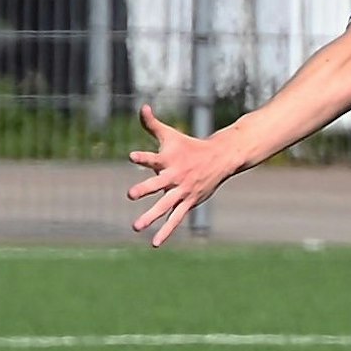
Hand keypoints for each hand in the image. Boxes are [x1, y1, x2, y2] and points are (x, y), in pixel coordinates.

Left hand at [126, 104, 240, 246]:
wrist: (220, 159)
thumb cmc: (189, 146)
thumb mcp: (170, 135)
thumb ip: (152, 124)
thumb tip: (142, 107)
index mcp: (169, 159)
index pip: (154, 157)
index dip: (143, 157)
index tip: (132, 157)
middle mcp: (175, 176)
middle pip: (158, 183)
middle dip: (145, 188)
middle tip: (131, 194)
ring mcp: (183, 191)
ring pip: (165, 206)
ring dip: (151, 216)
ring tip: (135, 227)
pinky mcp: (188, 203)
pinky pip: (175, 219)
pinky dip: (165, 231)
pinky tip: (155, 242)